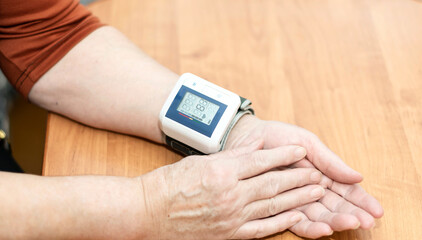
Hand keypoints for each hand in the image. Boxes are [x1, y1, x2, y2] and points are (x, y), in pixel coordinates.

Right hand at [139, 145, 325, 238]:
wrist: (147, 212)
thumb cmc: (169, 184)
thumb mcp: (201, 161)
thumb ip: (233, 154)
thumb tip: (258, 144)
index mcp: (222, 173)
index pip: (262, 161)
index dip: (285, 155)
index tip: (301, 150)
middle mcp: (230, 195)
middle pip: (273, 183)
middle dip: (299, 177)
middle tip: (318, 172)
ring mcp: (231, 217)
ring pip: (273, 205)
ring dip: (297, 198)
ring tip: (316, 192)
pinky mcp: (229, 235)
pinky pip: (262, 229)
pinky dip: (281, 222)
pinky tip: (296, 215)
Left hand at [225, 115, 383, 237]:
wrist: (247, 137)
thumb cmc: (278, 137)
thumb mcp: (307, 143)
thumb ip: (330, 161)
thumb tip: (358, 177)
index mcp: (322, 174)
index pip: (346, 191)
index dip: (362, 201)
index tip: (376, 211)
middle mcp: (311, 191)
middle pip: (335, 207)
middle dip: (352, 214)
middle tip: (365, 222)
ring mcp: (295, 200)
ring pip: (319, 216)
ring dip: (334, 221)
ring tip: (348, 224)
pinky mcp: (278, 208)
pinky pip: (295, 222)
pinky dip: (310, 226)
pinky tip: (324, 229)